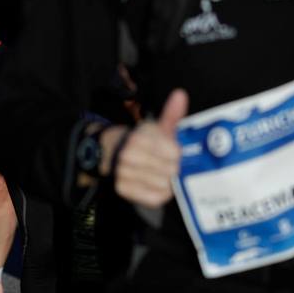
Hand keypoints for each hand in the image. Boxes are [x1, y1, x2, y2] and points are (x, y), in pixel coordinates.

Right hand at [113, 89, 186, 208]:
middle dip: (174, 169)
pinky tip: (158, 186)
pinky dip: (160, 194)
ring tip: (164, 175)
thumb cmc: (143, 140)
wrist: (113, 152)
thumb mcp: (157, 127)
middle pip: (170, 170)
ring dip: (168, 182)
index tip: (175, 153)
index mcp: (139, 138)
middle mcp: (128, 156)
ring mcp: (124, 174)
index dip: (178, 154)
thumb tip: (180, 94)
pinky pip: (153, 198)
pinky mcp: (123, 190)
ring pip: (163, 185)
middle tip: (171, 166)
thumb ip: (171, 114)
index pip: (174, 154)